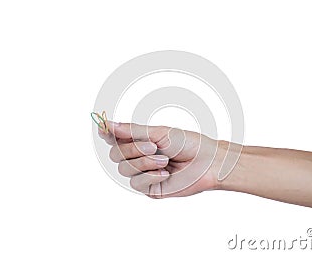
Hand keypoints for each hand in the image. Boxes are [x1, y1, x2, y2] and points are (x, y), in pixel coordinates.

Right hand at [99, 121, 234, 197]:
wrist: (207, 162)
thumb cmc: (187, 144)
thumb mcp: (159, 132)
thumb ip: (132, 131)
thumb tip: (108, 124)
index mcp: (140, 141)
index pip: (114, 138)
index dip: (106, 133)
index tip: (103, 129)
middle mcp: (138, 157)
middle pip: (115, 154)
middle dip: (133, 150)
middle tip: (153, 146)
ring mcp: (143, 173)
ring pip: (124, 169)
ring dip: (144, 163)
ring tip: (164, 160)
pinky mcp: (149, 188)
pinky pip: (136, 183)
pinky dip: (150, 176)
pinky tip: (165, 173)